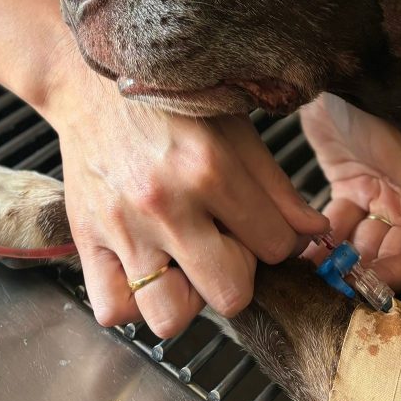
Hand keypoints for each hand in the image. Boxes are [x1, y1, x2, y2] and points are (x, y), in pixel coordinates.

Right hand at [42, 55, 328, 337]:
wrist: (90, 83)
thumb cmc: (166, 102)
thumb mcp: (233, 128)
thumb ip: (275, 186)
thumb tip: (314, 233)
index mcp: (209, 168)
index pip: (275, 247)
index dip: (276, 242)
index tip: (258, 226)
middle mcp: (164, 204)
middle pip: (230, 295)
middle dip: (236, 275)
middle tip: (222, 246)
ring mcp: (122, 227)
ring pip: (171, 317)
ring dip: (184, 298)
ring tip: (182, 264)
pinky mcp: (86, 239)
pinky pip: (113, 309)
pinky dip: (131, 303)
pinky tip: (144, 272)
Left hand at [301, 94, 400, 289]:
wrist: (326, 73)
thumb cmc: (367, 101)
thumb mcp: (399, 150)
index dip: (397, 277)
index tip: (362, 290)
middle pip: (390, 256)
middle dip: (362, 274)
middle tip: (328, 287)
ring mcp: (376, 194)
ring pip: (361, 245)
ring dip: (338, 261)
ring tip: (307, 272)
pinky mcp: (349, 185)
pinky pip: (338, 225)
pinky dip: (321, 240)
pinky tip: (299, 251)